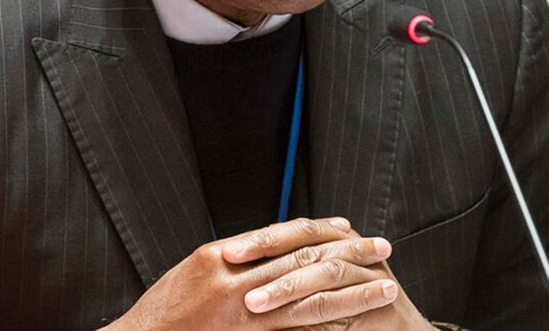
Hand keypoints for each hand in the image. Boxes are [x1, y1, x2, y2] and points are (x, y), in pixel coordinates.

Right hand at [103, 217, 404, 330]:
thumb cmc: (163, 315)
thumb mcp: (194, 275)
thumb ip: (234, 263)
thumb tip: (270, 252)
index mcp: (217, 256)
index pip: (281, 236)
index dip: (319, 231)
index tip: (349, 228)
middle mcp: (231, 280)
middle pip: (304, 259)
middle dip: (348, 254)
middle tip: (382, 247)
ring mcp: (239, 312)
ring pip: (310, 296)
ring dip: (352, 292)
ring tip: (385, 287)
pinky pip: (295, 330)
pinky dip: (326, 325)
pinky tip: (353, 325)